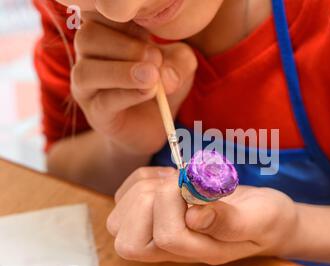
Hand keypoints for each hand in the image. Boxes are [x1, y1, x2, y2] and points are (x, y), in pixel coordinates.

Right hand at [71, 12, 197, 155]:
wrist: (155, 124)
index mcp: (107, 31)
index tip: (151, 28)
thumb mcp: (179, 66)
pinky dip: (128, 95)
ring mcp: (88, 85)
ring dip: (122, 72)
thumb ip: (178, 61)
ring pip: (87, 71)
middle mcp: (90, 55)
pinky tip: (149, 92)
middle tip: (156, 57)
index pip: (102, 13)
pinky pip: (103, 101)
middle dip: (125, 45)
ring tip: (152, 77)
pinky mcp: (95, 112)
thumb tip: (164, 73)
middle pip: (88, 37)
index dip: (124, 17)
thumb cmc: (162, 83)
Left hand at [106, 167, 298, 264]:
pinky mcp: (152, 212)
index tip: (195, 183)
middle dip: (149, 199)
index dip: (173, 203)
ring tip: (176, 180)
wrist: (264, 215)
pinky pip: (125, 196)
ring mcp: (158, 231)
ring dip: (144, 187)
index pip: (166, 238)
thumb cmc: (266, 219)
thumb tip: (194, 215)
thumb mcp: (260, 219)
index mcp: (198, 251)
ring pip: (119, 217)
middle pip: (128, 239)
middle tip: (178, 184)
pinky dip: (141, 179)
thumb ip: (230, 221)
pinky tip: (168, 177)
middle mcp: (172, 249)